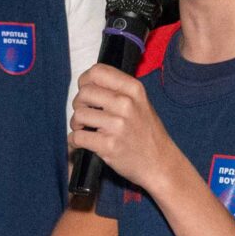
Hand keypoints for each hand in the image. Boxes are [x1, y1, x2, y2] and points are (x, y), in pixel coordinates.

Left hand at [69, 64, 179, 195]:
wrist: (160, 163)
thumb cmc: (146, 133)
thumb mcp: (140, 103)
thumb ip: (117, 90)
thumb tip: (86, 84)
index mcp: (134, 89)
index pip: (97, 71)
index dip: (85, 81)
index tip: (86, 92)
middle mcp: (126, 104)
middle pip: (84, 93)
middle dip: (79, 104)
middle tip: (86, 115)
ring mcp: (118, 125)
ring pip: (78, 115)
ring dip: (76, 124)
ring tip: (85, 130)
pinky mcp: (109, 145)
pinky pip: (77, 137)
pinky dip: (74, 142)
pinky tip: (81, 144)